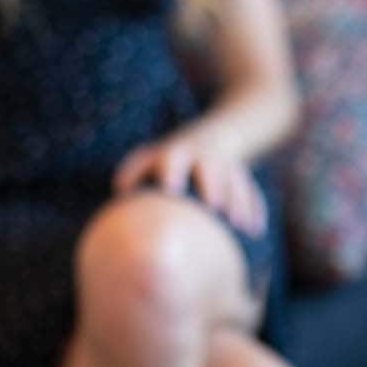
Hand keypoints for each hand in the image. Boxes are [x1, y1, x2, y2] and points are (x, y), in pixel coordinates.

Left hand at [113, 136, 267, 236]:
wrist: (216, 135)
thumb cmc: (169, 162)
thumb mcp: (150, 161)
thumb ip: (132, 177)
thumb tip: (110, 212)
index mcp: (174, 153)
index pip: (170, 158)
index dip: (170, 170)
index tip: (171, 188)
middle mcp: (202, 155)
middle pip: (208, 166)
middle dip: (212, 183)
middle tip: (214, 206)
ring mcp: (226, 163)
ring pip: (235, 179)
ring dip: (238, 201)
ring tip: (241, 227)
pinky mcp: (244, 175)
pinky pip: (252, 191)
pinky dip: (255, 209)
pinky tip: (256, 230)